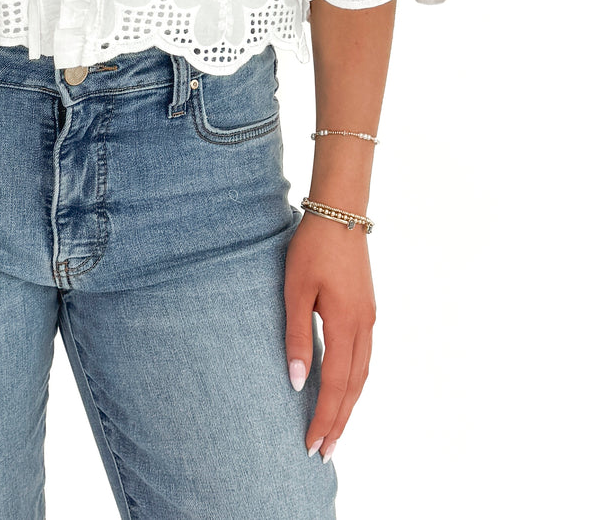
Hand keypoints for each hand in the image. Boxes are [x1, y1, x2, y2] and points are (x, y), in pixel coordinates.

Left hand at [284, 210, 375, 461]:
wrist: (340, 213)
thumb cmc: (312, 248)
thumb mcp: (296, 291)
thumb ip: (297, 337)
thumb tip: (298, 381)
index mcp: (346, 324)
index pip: (337, 385)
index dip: (325, 417)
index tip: (313, 444)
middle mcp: (364, 327)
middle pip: (354, 387)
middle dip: (339, 421)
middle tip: (325, 452)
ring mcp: (369, 319)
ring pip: (362, 374)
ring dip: (349, 405)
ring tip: (335, 429)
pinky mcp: (367, 310)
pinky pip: (363, 357)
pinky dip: (354, 382)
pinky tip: (345, 389)